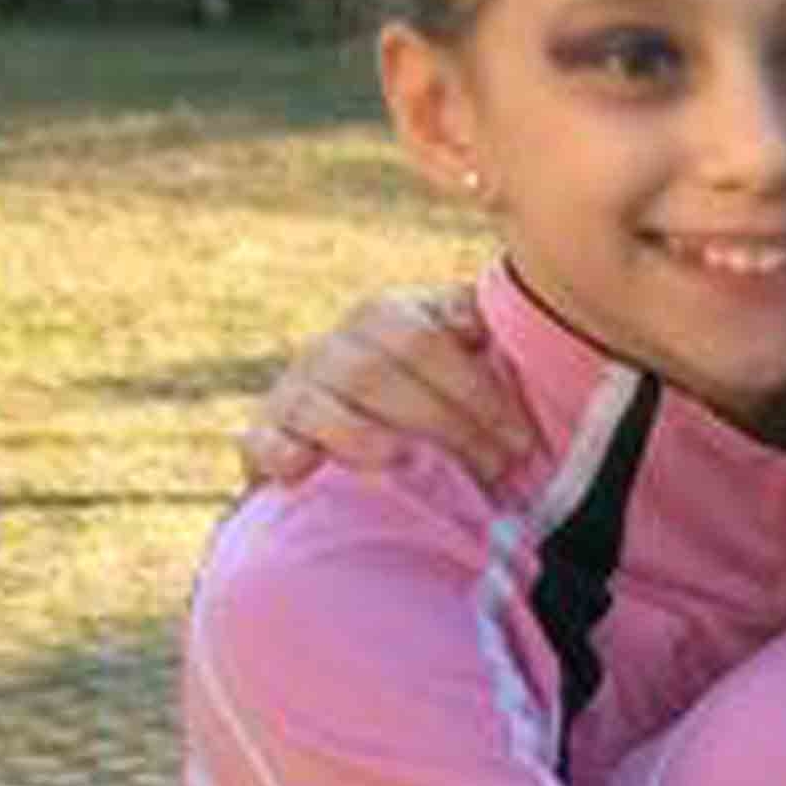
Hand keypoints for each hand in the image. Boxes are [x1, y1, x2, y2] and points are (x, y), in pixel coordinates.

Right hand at [236, 286, 531, 488]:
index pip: (423, 340)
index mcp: (382, 317)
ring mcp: (295, 391)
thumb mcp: (457, 350)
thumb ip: (469, 328)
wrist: (357, 425)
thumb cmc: (427, 389)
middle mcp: (333, 348)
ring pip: (317, 404)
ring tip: (402, 461)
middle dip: (441, 424)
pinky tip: (305, 469)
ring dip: (360, 435)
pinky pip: (264, 441)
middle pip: (375, 374)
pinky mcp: (264, 436)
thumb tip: (476, 322)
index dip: (474, 390)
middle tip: (494, 468)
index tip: (521, 440)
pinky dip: (281, 453)